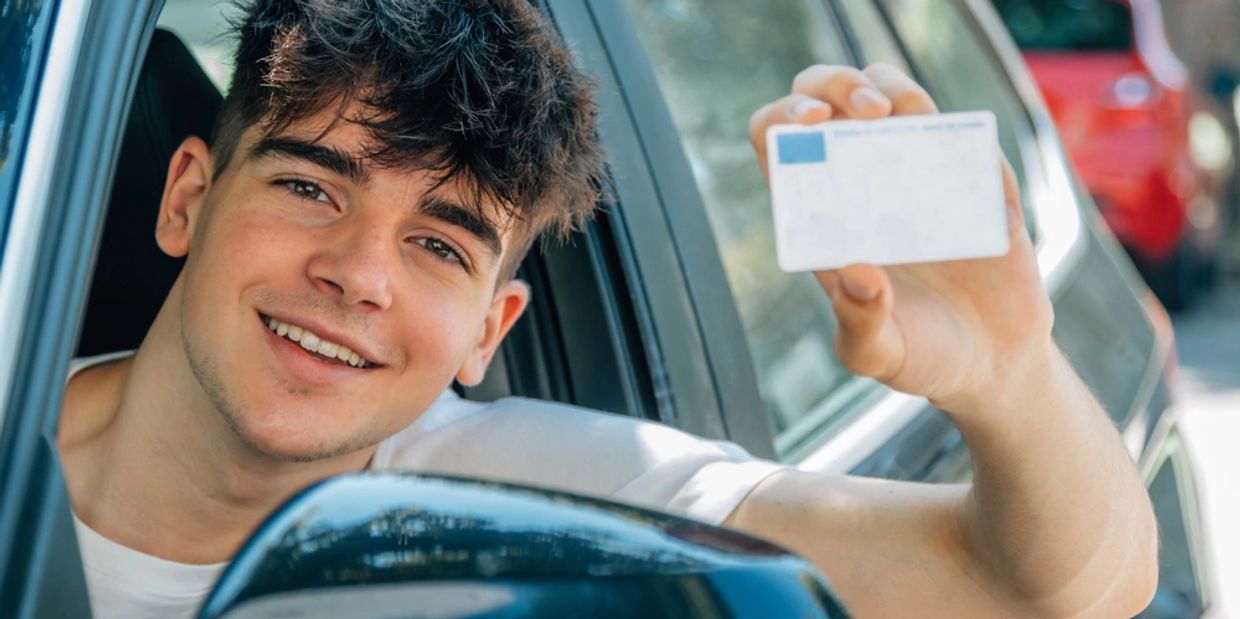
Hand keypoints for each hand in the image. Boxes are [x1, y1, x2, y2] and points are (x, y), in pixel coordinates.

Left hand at [748, 64, 1053, 413]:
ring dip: (889, 86)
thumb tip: (858, 272)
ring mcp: (920, 172)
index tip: (805, 126)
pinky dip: (951, 123)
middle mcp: (863, 183)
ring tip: (894, 113)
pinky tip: (951, 146)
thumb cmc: (922, 357)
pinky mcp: (976, 177)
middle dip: (833, 84)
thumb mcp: (878, 353)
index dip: (783, 121)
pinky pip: (960, 129)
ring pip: (892, 93)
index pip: (781, 144)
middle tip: (859, 110)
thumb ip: (860, 321)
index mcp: (821, 215)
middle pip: (829, 99)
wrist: (994, 366)